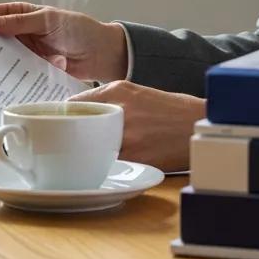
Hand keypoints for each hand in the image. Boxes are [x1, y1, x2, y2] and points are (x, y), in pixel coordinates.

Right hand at [0, 2, 128, 81]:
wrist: (103, 54)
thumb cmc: (80, 29)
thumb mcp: (49, 20)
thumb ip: (21, 22)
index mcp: (23, 14)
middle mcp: (22, 33)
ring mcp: (26, 53)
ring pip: (2, 57)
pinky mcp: (32, 71)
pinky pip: (15, 74)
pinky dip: (7, 78)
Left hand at [68, 81, 204, 172]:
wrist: (201, 127)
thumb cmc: (172, 109)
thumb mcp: (138, 91)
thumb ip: (109, 99)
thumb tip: (77, 111)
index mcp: (119, 91)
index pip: (74, 104)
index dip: (63, 116)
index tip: (57, 123)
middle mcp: (120, 113)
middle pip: (77, 127)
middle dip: (69, 136)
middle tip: (62, 142)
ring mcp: (127, 138)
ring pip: (89, 149)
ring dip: (83, 153)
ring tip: (80, 156)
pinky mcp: (137, 160)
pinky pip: (108, 165)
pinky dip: (102, 166)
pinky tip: (102, 166)